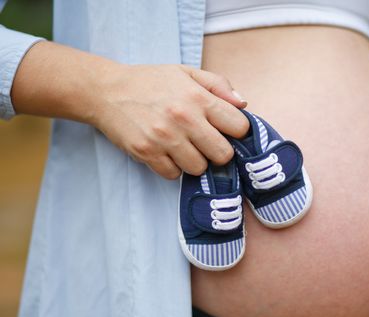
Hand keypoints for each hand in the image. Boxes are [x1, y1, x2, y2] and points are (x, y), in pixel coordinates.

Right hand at [93, 63, 248, 178]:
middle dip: (218, 152)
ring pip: (199, 168)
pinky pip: (173, 174)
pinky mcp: (147, 153)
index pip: (239, 127)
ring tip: (183, 146)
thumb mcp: (187, 72)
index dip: (236, 131)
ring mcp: (165, 138)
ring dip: (194, 161)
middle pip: (223, 155)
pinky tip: (165, 152)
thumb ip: (219, 85)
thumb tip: (243, 104)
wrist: (107, 90)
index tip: (226, 130)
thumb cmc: (151, 82)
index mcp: (199, 98)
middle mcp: (184, 119)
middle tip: (206, 143)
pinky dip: (172, 167)